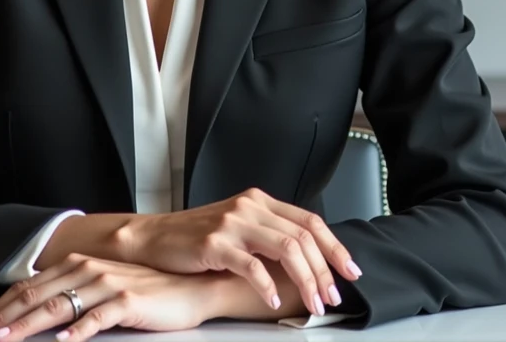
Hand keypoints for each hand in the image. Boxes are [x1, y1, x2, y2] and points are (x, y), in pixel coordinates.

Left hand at [0, 253, 218, 340]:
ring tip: (6, 339)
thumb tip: (39, 312)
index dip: (2, 305)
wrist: (190, 286)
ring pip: (59, 305)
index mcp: (80, 265)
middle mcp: (89, 270)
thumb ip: (74, 294)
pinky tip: (63, 341)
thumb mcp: (104, 287)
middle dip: (4, 317)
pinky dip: (78, 330)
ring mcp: (108, 284)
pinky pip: (98, 317)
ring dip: (29, 324)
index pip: (31, 286)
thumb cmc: (147, 291)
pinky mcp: (128, 300)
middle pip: (37, 295)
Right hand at [119, 186, 362, 315]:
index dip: (334, 247)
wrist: (156, 238)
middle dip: (323, 271)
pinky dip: (268, 286)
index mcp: (259, 201)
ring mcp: (232, 223)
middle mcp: (249, 207)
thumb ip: (269, 235)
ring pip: (285, 248)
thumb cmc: (198, 238)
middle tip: (331, 297)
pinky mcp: (214, 244)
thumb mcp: (238, 227)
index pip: (309, 221)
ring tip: (312, 304)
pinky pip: (251, 265)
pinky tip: (273, 301)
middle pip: (302, 236)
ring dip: (305, 280)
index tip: (349, 271)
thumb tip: (310, 263)